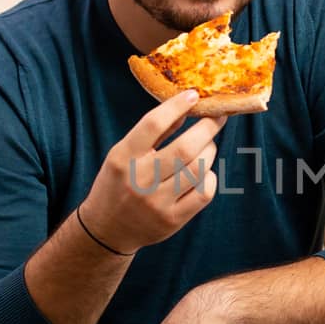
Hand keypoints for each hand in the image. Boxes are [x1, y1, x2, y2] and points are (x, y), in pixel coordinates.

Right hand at [78, 90, 227, 253]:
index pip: (153, 124)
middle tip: (217, 117)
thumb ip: (153, 133)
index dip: (176, 105)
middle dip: (207, 128)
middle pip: (184, 149)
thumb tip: (186, 105)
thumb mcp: (123, 154)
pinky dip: (210, 177)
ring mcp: (157, 202)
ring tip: (208, 145)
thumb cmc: (119, 183)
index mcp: (123, 157)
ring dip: (210, 151)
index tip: (194, 94)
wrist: (107, 229)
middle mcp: (139, 180)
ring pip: (198, 169)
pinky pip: (204, 193)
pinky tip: (204, 172)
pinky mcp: (172, 220)